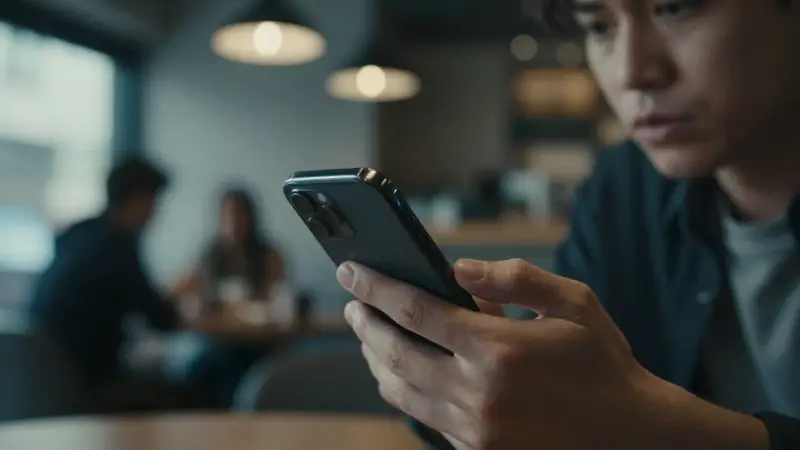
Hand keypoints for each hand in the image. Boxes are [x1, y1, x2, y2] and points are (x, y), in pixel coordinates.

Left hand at [337, 259, 768, 449]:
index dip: (376, 286)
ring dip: (376, 357)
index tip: (351, 269)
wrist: (632, 437)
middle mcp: (478, 393)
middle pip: (395, 352)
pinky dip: (402, 388)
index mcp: (498, 349)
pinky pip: (423, 417)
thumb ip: (514, 278)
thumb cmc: (603, 363)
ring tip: (370, 333)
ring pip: (400, 389)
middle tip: (353, 303)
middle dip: (365, 323)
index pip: (415, 310)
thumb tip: (458, 269)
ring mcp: (474, 430)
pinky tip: (402, 369)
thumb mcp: (573, 303)